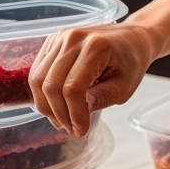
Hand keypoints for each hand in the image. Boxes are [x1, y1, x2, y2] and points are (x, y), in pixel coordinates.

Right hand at [29, 22, 158, 136]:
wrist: (132, 38)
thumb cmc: (131, 62)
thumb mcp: (123, 87)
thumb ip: (98, 100)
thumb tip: (75, 117)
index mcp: (95, 47)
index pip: (72, 88)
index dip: (74, 115)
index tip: (81, 131)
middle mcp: (73, 39)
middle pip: (51, 85)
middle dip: (59, 114)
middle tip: (72, 129)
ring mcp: (59, 38)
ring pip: (38, 80)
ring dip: (47, 106)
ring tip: (63, 121)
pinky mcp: (52, 42)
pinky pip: (37, 72)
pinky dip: (43, 93)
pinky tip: (57, 106)